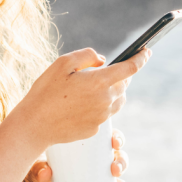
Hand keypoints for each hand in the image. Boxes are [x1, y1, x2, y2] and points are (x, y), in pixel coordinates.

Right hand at [10, 48, 149, 153]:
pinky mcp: (95, 129)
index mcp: (100, 82)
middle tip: (104, 72)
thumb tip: (103, 60)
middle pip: (123, 85)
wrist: (35, 125)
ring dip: (112, 92)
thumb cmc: (46, 91)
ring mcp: (101, 117)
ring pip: (117, 101)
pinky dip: (99, 106)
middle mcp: (105, 100)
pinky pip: (104, 114)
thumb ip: (87, 56)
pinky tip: (80, 105)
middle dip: (120, 76)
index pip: (130, 69)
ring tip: (92, 88)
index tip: (147, 52)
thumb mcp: (63, 63)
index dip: (141, 58)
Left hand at [22, 129, 129, 181]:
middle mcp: (93, 164)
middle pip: (116, 159)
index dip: (116, 139)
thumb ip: (38, 168)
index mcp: (84, 148)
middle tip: (115, 170)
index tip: (115, 144)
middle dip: (121, 163)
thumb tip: (46, 173)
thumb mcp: (34, 165)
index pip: (105, 139)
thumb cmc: (34, 170)